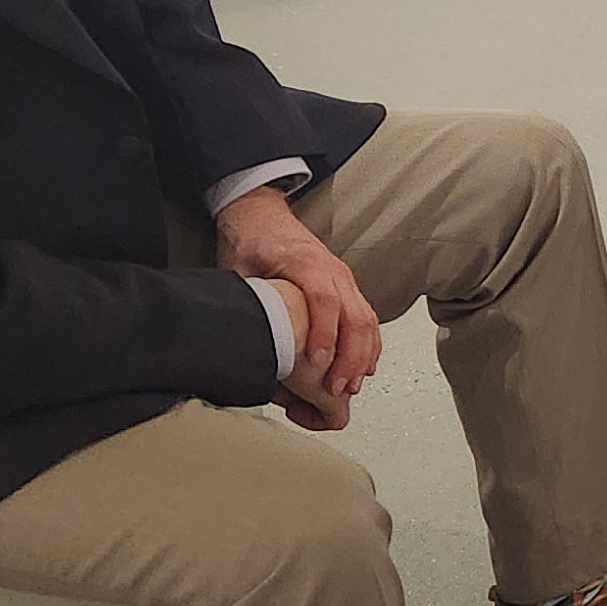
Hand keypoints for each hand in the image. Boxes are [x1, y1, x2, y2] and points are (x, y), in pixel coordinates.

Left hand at [216, 186, 378, 428]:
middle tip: (337, 389)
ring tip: (350, 386)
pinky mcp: (347, 288)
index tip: (318, 362)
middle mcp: (332, 270)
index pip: (324, 299)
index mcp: (305, 262)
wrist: (262, 217)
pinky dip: (368, 347)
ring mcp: (344, 279)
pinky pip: (368, 319)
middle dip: (351, 356)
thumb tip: (242, 347)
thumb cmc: (251, 243)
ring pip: (368, 320)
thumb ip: (246, 306)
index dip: (324, 332)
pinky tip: (362, 369)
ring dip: (363, 356)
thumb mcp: (238, 273)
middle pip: (356, 315)